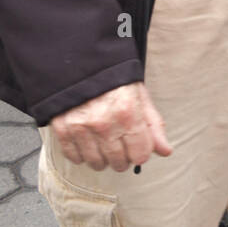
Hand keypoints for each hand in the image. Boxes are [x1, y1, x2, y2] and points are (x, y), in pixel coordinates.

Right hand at [50, 81, 172, 171]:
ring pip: (97, 163)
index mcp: (127, 112)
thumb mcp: (139, 95)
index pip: (140, 154)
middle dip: (123, 157)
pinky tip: (88, 141)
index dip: (141, 152)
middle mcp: (104, 123)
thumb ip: (153, 125)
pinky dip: (82, 154)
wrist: (80, 63)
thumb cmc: (114, 79)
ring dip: (103, 158)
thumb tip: (165, 151)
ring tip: (104, 142)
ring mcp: (81, 127)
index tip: (138, 145)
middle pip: (119, 162)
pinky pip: (75, 158)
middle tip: (121, 143)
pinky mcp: (62, 129)